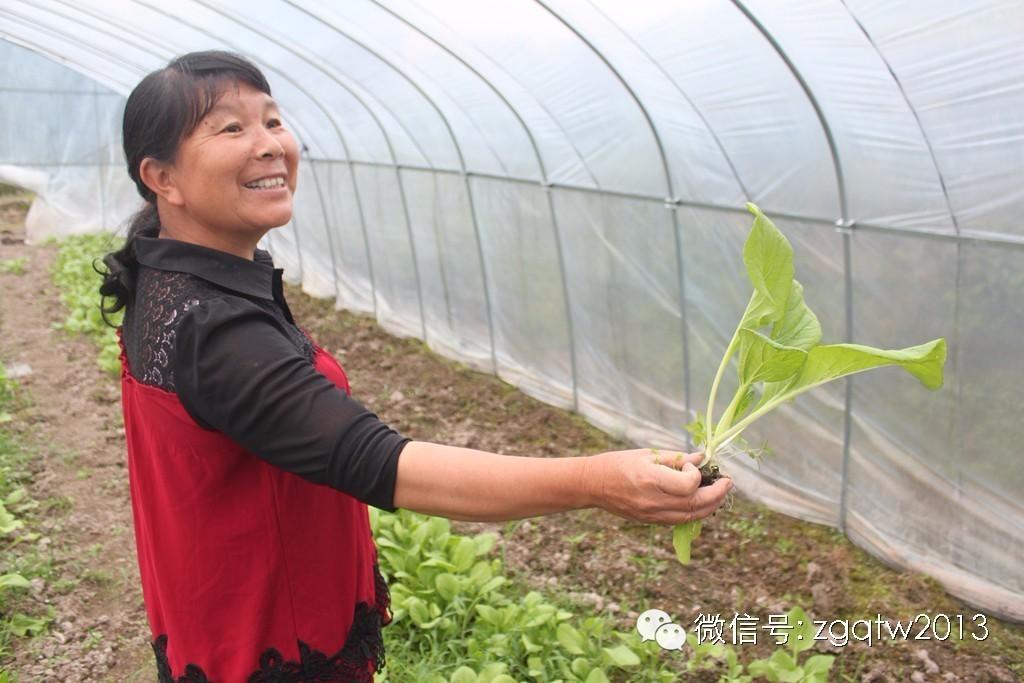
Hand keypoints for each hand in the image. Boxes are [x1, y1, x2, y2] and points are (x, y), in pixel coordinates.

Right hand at [583, 449, 731, 524]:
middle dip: (717, 494)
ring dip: (710, 506)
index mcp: (651, 479)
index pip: (689, 484)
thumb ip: (676, 458)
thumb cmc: (618, 463)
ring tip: (720, 494)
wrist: (593, 485)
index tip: (692, 465)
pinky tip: (701, 502)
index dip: (697, 474)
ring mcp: (652, 514)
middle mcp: (653, 500)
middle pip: (696, 504)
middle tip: (727, 483)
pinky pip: (680, 521)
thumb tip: (701, 458)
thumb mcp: (647, 453)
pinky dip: (695, 513)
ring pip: (692, 517)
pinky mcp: (650, 521)